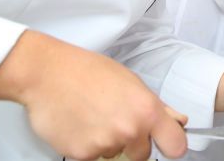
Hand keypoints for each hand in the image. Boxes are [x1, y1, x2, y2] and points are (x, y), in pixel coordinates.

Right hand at [0, 30, 187, 160]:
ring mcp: (105, 145)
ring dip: (107, 141)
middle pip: (142, 154)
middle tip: (116, 119)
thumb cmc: (87, 71)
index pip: (176, 146)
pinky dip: (86, 145)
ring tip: (93, 115)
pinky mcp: (81, 155)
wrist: (46, 74)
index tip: (166, 143)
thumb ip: (157, 106)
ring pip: (114, 154)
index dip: (171, 145)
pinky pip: (92, 157)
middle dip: (133, 142)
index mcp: (147, 110)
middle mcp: (129, 130)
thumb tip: (178, 121)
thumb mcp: (130, 81)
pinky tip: (79, 123)